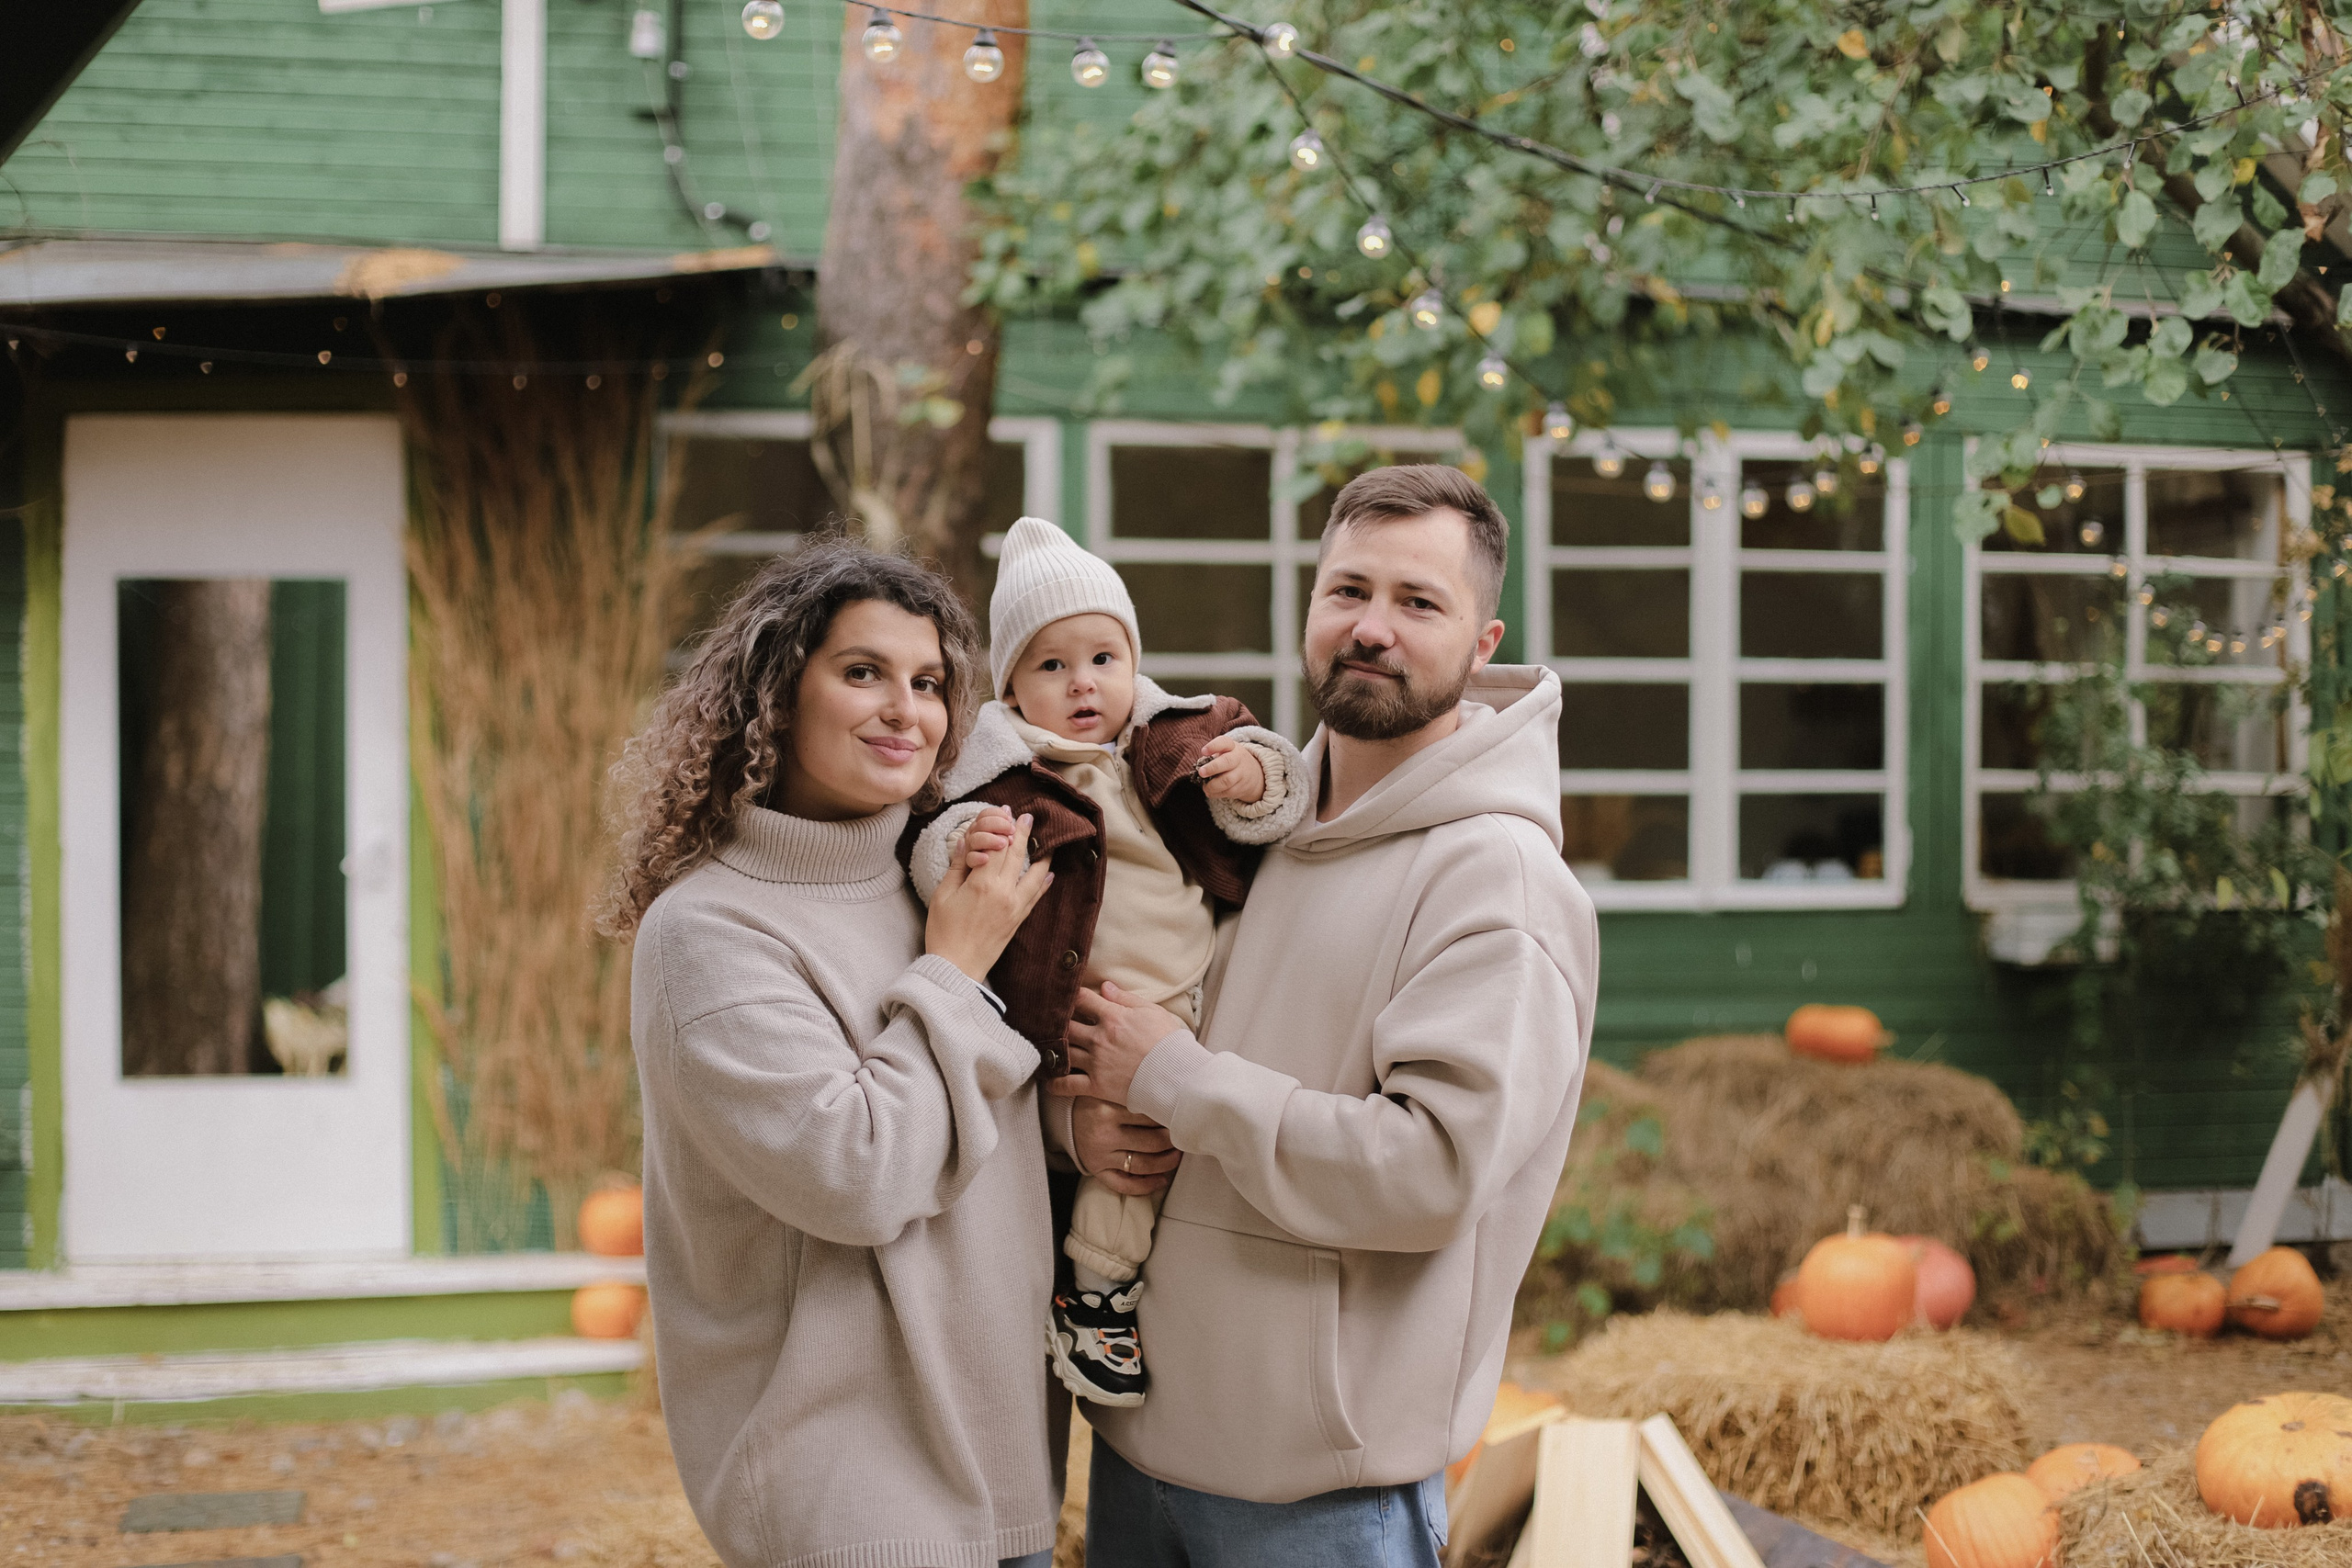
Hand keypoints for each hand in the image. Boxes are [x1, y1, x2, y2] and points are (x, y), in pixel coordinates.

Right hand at [925, 813, 1052, 981]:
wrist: (955, 969)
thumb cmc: (943, 933)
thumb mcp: (942, 895)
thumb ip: (957, 867)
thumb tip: (965, 842)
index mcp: (982, 883)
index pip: (999, 846)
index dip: (1004, 826)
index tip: (1008, 812)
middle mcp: (1004, 892)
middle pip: (1018, 855)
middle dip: (1024, 833)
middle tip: (1029, 817)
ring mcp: (1015, 907)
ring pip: (1035, 875)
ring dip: (1042, 856)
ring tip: (1048, 842)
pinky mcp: (1018, 920)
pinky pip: (1036, 897)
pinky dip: (1043, 883)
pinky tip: (1049, 874)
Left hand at [1058, 980, 1184, 1106]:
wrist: (1177, 1076)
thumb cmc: (1169, 1042)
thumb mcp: (1152, 1012)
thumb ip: (1125, 998)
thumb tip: (1105, 986)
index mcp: (1113, 1017)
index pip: (1082, 999)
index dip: (1071, 995)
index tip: (1065, 996)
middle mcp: (1099, 1038)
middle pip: (1065, 1025)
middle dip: (1056, 1022)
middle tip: (1050, 1021)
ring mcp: (1096, 1063)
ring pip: (1062, 1052)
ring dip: (1052, 1049)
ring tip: (1046, 1047)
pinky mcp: (1097, 1086)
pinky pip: (1068, 1085)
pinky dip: (1055, 1083)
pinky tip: (1049, 1081)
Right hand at [1068, 1096, 1179, 1194]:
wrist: (1067, 1114)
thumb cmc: (1098, 1099)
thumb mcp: (1113, 1089)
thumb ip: (1138, 1092)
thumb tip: (1175, 1099)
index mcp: (1107, 1109)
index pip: (1151, 1117)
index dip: (1171, 1118)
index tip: (1182, 1116)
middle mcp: (1103, 1134)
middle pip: (1152, 1143)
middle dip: (1173, 1142)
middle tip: (1184, 1136)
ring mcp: (1099, 1155)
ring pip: (1142, 1165)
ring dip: (1166, 1164)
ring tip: (1177, 1156)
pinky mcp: (1096, 1170)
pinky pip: (1124, 1185)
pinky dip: (1146, 1186)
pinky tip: (1161, 1180)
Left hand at [1196, 735, 1265, 802]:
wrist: (1254, 773)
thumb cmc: (1230, 760)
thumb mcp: (1225, 752)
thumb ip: (1212, 757)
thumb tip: (1198, 767)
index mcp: (1231, 746)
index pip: (1224, 742)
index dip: (1213, 746)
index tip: (1203, 751)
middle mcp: (1238, 758)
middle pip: (1227, 762)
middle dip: (1212, 768)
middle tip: (1201, 772)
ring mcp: (1241, 773)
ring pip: (1227, 781)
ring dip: (1212, 785)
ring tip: (1205, 787)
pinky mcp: (1241, 787)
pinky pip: (1228, 792)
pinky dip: (1216, 794)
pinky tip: (1210, 792)